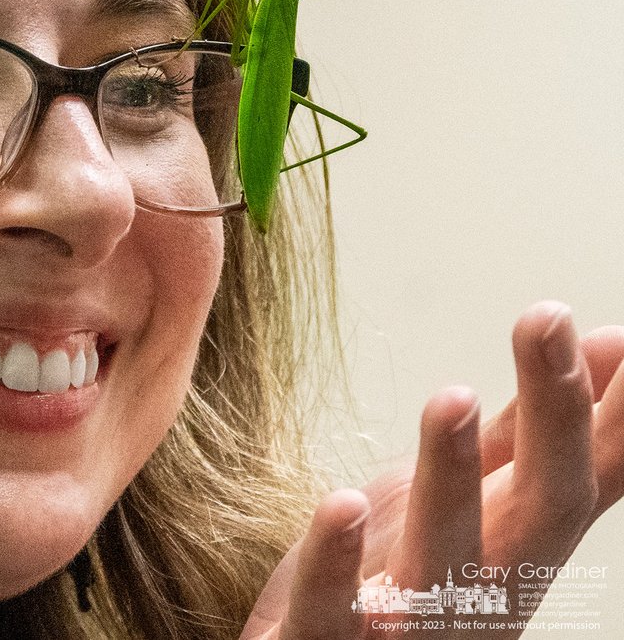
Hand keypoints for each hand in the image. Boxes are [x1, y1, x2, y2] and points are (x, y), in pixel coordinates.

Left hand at [240, 301, 623, 639]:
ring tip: (453, 396)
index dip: (610, 412)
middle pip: (538, 512)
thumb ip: (522, 436)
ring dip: (451, 479)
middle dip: (553, 420)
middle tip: (548, 319)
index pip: (580, 473)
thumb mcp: (467, 498)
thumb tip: (600, 342)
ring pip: (442, 563)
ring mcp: (408, 627)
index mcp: (510, 545)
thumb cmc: (394, 582)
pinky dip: (337, 565)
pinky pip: (332, 615)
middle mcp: (477, 590)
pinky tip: (342, 503)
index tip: (618, 334)